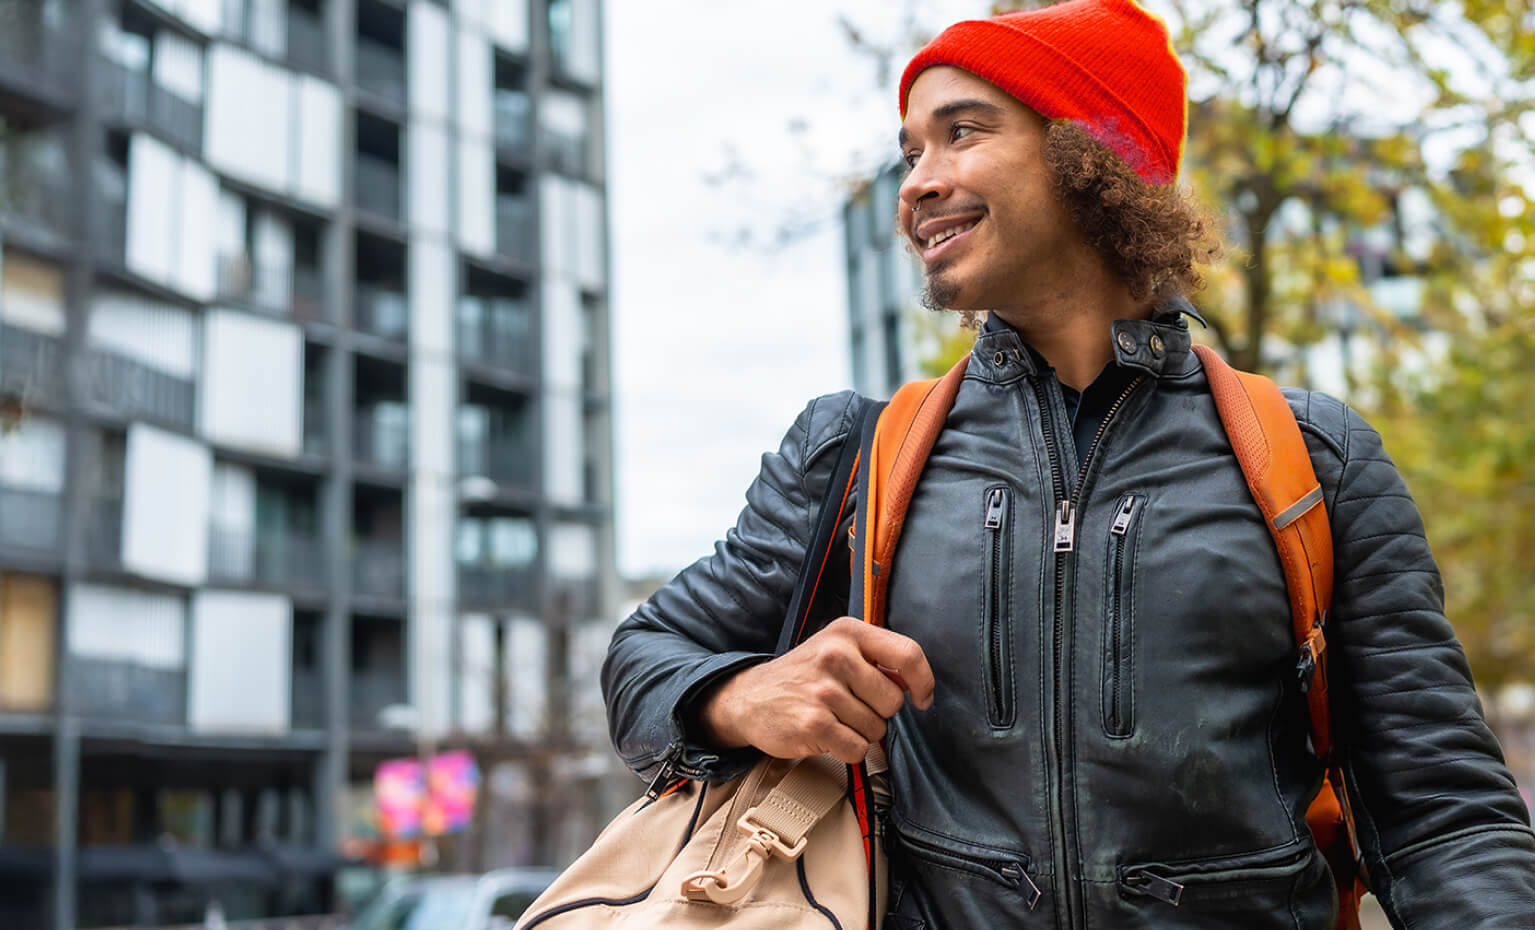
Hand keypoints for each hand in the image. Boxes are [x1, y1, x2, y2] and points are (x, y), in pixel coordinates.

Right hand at [695, 618, 934, 764]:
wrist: (750, 697)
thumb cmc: (803, 675)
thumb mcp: (836, 648)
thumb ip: (876, 658)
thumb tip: (914, 684)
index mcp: (848, 632)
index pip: (908, 654)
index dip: (923, 682)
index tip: (921, 698)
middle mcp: (836, 655)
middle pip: (894, 701)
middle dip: (879, 712)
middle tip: (850, 706)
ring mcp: (823, 689)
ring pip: (876, 728)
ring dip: (860, 732)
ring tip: (833, 718)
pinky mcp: (813, 723)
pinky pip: (858, 749)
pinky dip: (847, 750)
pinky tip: (827, 735)